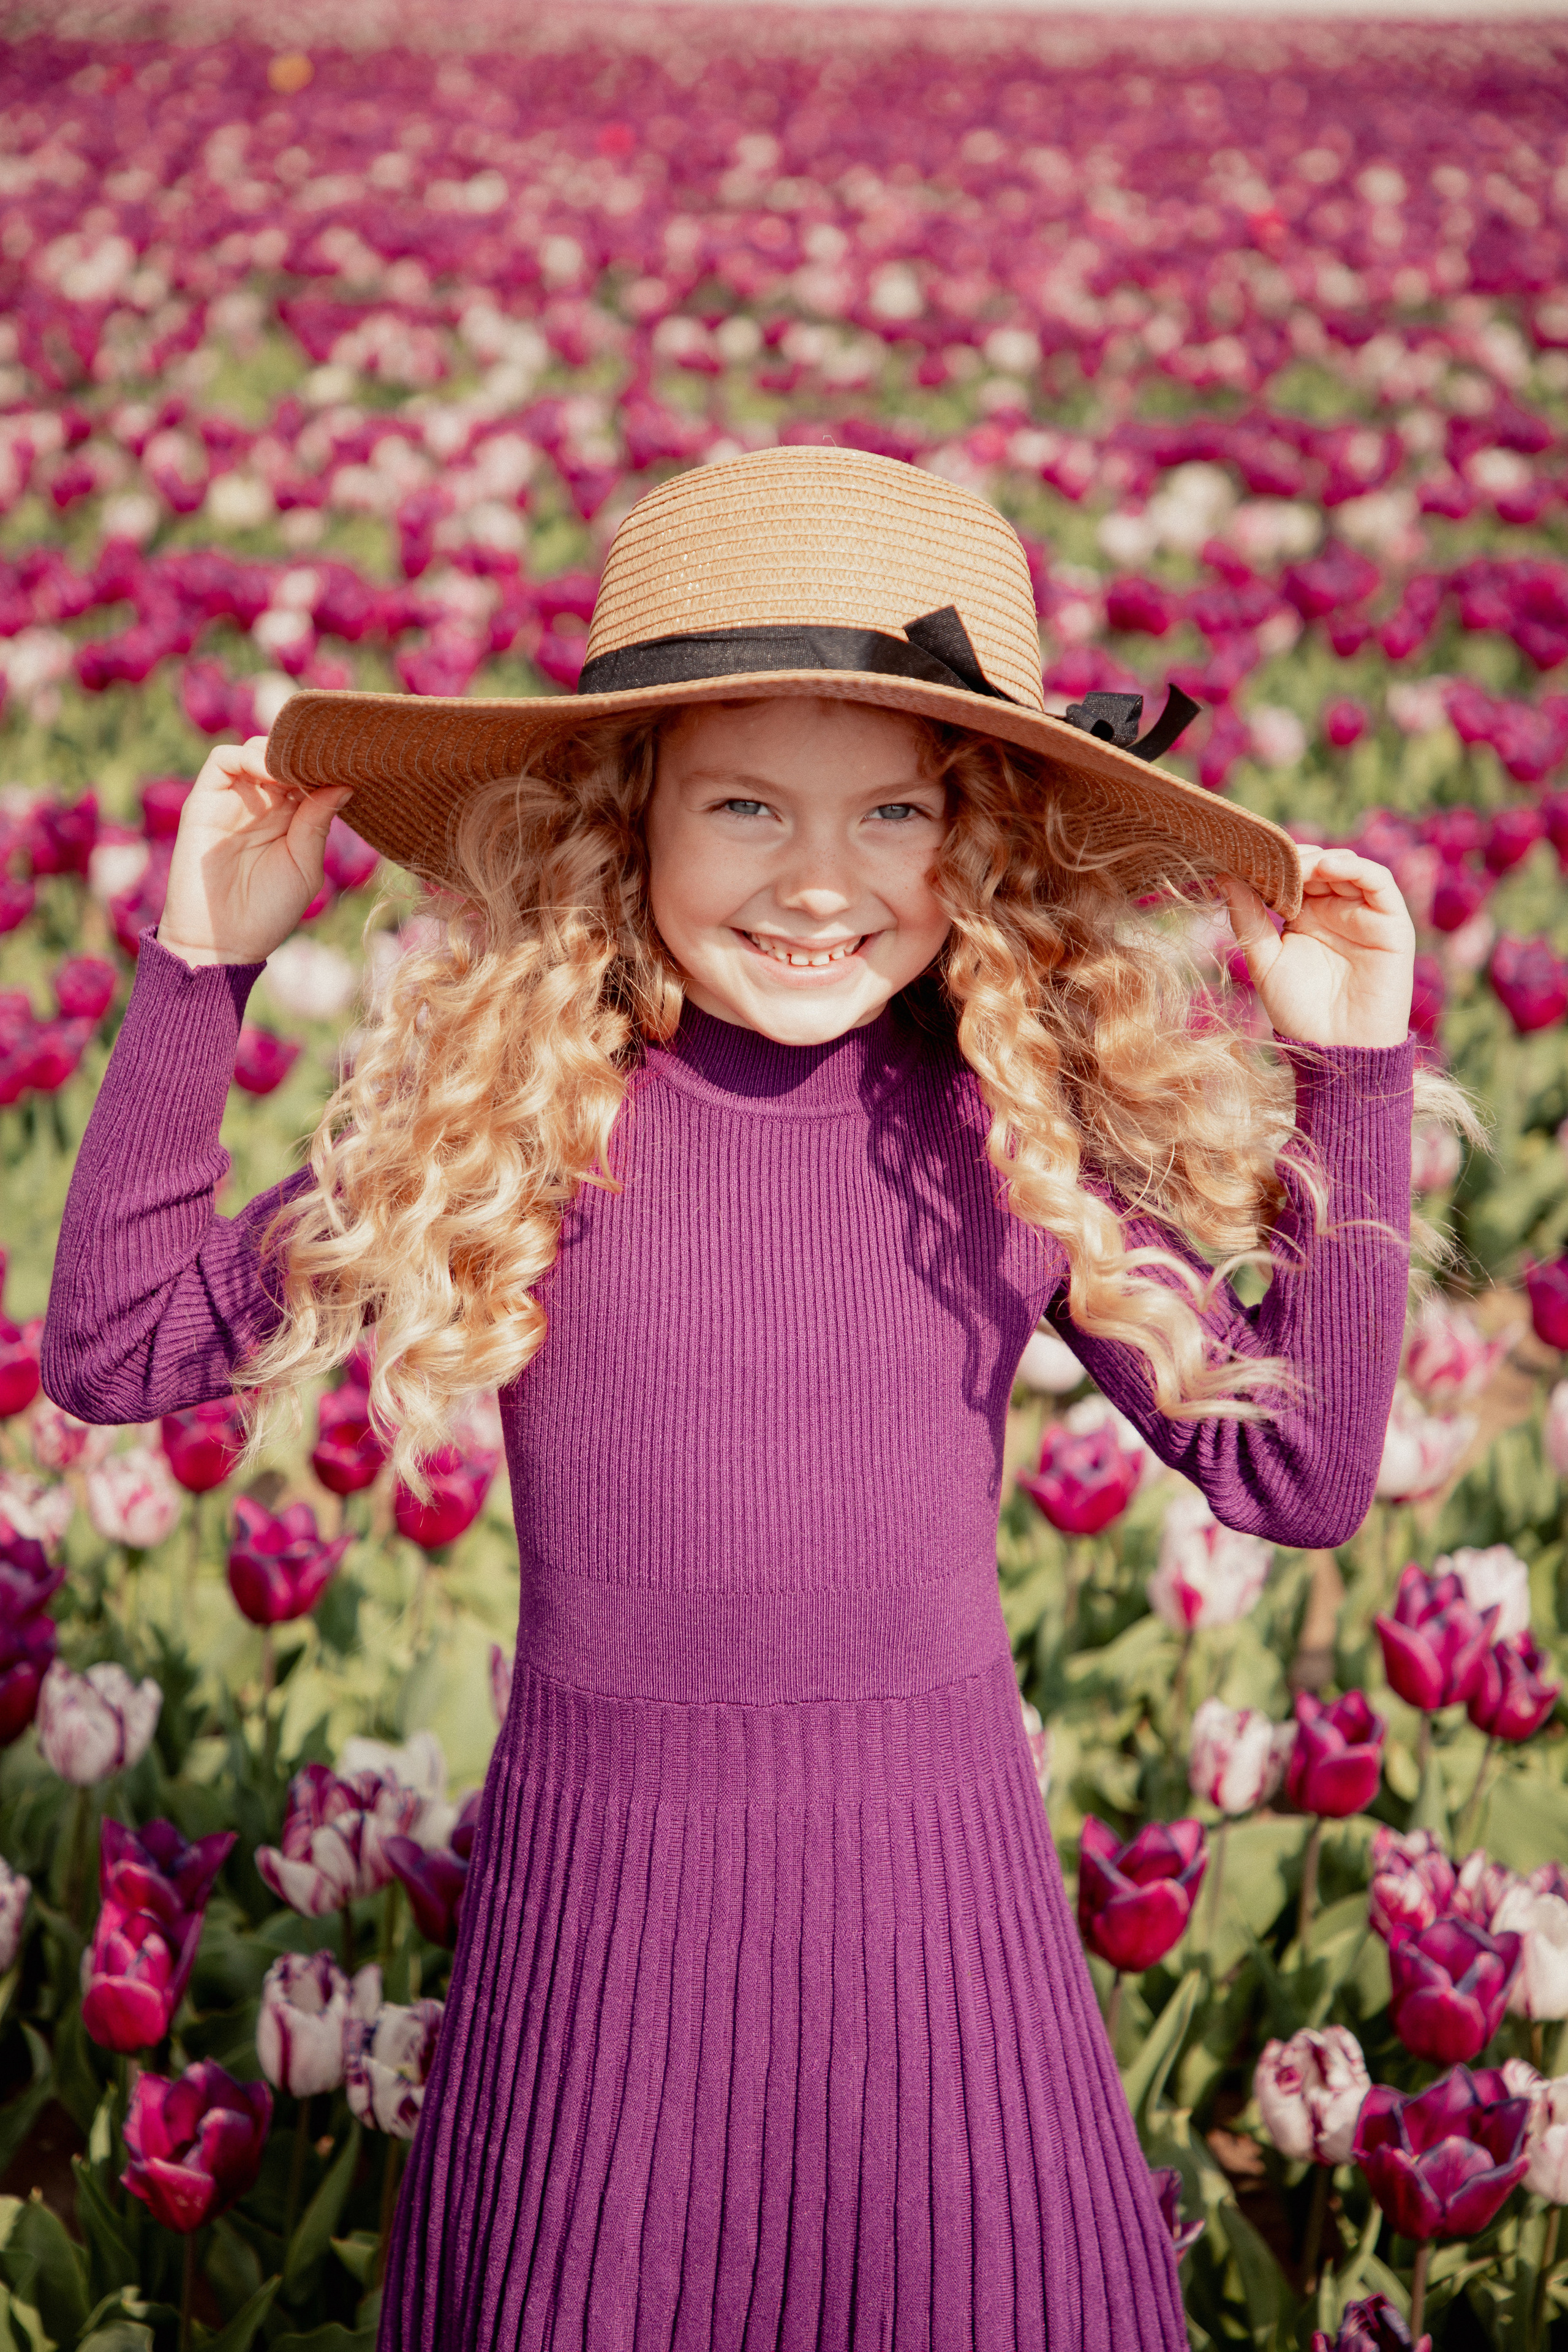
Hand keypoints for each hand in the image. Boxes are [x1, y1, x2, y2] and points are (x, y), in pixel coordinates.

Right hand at [157, 738, 355, 967]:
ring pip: (254, 750)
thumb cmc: (269, 911)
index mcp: (291, 817)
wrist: (223, 942)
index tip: (348, 763)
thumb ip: (317, 823)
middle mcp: (262, 804)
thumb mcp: (304, 865)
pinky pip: (222, 761)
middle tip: (324, 759)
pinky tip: (271, 773)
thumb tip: (345, 784)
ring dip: (278, 751)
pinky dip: (248, 757)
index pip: (309, 773)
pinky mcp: (204, 802)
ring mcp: (233, 800)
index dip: (326, 765)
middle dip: (305, 752)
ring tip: (298, 769)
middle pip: (283, 755)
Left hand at [1217, 845, 1414, 1049]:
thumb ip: (1249, 919)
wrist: (1337, 1049)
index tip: (1248, 855)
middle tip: (1273, 857)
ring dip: (1323, 858)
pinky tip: (1330, 867)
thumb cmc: (1299, 1012)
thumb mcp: (1265, 961)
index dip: (1274, 863)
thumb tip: (1224, 875)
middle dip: (1296, 857)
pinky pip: (1379, 883)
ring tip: (1300, 864)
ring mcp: (1364, 914)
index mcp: (1305, 917)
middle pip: (1319, 865)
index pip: (1293, 875)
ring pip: (1348, 868)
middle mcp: (1336, 911)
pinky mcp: (1391, 923)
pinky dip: (1356, 868)